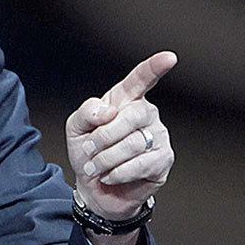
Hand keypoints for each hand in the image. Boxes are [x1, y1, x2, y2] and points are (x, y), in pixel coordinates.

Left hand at [65, 51, 176, 238]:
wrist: (95, 187)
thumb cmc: (88, 153)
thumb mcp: (76, 128)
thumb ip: (87, 112)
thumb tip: (108, 111)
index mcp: (125, 101)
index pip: (140, 80)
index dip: (153, 68)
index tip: (169, 57)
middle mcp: (146, 115)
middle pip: (132, 115)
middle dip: (104, 136)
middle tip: (89, 150)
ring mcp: (158, 137)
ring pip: (133, 143)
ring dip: (106, 158)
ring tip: (96, 166)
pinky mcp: (163, 160)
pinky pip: (141, 164)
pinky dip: (118, 172)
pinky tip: (110, 175)